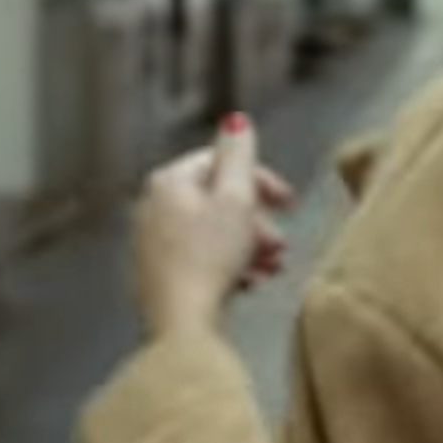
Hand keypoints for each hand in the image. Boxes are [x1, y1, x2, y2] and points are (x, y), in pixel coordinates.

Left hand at [136, 113, 296, 335]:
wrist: (181, 322)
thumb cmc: (209, 257)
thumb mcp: (235, 198)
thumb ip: (239, 154)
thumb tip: (236, 120)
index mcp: (169, 181)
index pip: (221, 163)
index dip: (261, 180)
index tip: (290, 203)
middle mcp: (153, 205)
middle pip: (217, 199)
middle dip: (256, 219)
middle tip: (281, 245)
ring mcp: (152, 242)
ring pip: (212, 231)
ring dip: (247, 244)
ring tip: (271, 268)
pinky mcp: (158, 274)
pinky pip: (201, 256)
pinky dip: (228, 263)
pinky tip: (248, 283)